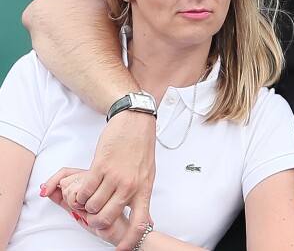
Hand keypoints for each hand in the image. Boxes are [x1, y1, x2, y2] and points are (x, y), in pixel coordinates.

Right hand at [42, 111, 156, 250]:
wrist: (135, 121)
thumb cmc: (141, 146)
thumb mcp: (148, 173)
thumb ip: (142, 195)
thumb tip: (146, 219)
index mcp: (144, 188)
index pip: (139, 222)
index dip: (129, 241)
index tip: (120, 249)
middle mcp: (130, 185)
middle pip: (107, 218)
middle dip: (96, 221)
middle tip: (93, 215)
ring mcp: (115, 176)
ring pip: (93, 206)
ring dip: (86, 205)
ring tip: (89, 197)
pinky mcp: (101, 166)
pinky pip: (84, 191)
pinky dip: (80, 194)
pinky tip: (84, 188)